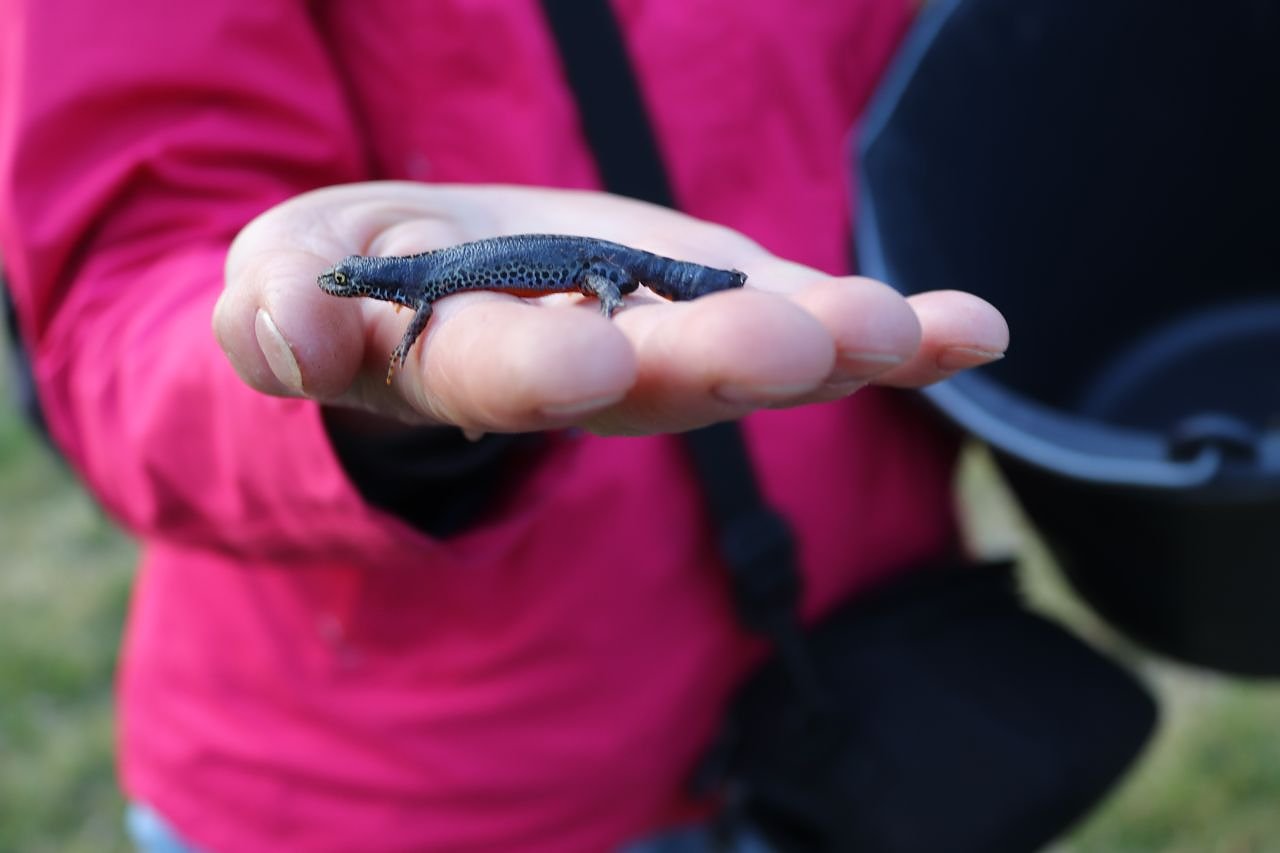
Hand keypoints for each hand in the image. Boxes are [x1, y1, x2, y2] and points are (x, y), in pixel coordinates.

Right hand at [215, 182, 1007, 434]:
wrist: (446, 281)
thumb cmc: (361, 282)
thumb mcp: (290, 279)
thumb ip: (283, 314)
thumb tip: (292, 339)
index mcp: (467, 363)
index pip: (496, 374)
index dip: (534, 366)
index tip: (584, 357)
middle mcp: (586, 374)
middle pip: (652, 379)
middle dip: (718, 362)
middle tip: (793, 350)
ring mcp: (670, 348)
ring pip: (753, 357)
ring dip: (833, 347)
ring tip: (917, 332)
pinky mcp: (730, 308)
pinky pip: (813, 325)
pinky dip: (892, 337)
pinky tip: (971, 329)